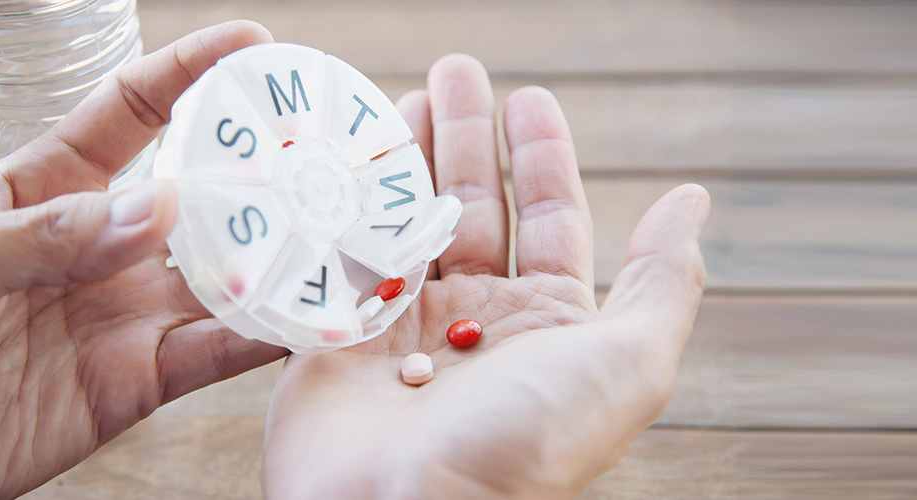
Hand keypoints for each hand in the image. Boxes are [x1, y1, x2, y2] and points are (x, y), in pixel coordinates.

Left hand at [0, 21, 288, 498]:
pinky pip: (212, 354)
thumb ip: (45, 234)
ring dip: (277, 259)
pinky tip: (306, 319)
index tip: (252, 47)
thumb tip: (157, 207)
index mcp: (48, 190)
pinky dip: (263, 338)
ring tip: (335, 237)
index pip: (129, 114)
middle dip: (258, 171)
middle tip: (319, 154)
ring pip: (221, 277)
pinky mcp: (137, 380)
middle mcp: (102, 246)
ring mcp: (124, 312)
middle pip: (197, 195)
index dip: (189, 74)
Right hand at [261, 54, 709, 498]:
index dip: (541, 156)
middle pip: (475, 207)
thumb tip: (691, 200)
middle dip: (468, 137)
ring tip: (405, 94)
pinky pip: (348, 256)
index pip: (548, 219)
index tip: (528, 95)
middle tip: (456, 69)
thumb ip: (661, 282)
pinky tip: (348, 160)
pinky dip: (349, 207)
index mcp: (546, 326)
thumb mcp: (626, 362)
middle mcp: (477, 323)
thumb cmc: (524, 446)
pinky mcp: (339, 337)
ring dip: (409, 158)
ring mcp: (405, 329)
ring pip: (410, 223)